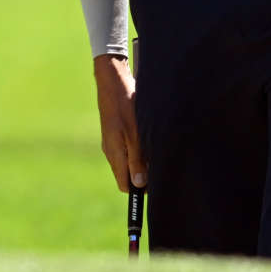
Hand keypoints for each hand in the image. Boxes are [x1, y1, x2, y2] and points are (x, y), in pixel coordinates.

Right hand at [92, 53, 145, 191]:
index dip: (139, 190)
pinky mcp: (115, 133)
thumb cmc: (125, 106)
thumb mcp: (135, 134)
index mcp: (115, 154)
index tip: (154, 185)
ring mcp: (112, 142)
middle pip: (127, 175)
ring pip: (128, 162)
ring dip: (142, 161)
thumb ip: (137, 160)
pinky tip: (147, 138)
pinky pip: (127, 149)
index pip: (125, 185)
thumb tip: (139, 183)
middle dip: (143, 175)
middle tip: (159, 165)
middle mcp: (111, 151)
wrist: (113, 81)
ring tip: (154, 149)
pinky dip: (138, 149)